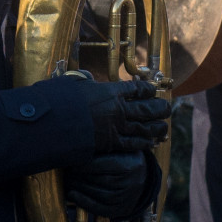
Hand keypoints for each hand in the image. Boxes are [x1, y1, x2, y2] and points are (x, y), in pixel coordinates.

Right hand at [23, 74, 174, 157]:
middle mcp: (118, 109)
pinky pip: (133, 143)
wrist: (54, 123)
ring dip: (156, 127)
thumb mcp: (70, 82)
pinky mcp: (111, 143)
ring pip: (143, 127)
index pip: (134, 89)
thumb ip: (82, 79)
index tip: (153, 90)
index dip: (146, 90)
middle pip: (145, 108)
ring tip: (165, 127)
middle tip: (168, 109)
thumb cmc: (59, 99)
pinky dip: (144, 143)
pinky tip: (152, 143)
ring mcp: (116, 127)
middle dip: (159, 108)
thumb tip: (86, 77)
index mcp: (109, 91)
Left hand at [60, 151, 151, 218]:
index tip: (71, 161)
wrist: (141, 175)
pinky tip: (72, 195)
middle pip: (102, 180)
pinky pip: (102, 210)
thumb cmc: (122, 157)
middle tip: (66, 172)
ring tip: (68, 181)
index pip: (104, 164)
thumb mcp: (118, 148)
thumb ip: (102, 148)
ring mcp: (130, 198)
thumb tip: (77, 146)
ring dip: (81, 189)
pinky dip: (85, 203)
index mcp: (132, 163)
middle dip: (81, 177)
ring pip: (102, 195)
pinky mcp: (124, 209)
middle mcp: (134, 182)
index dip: (84, 164)